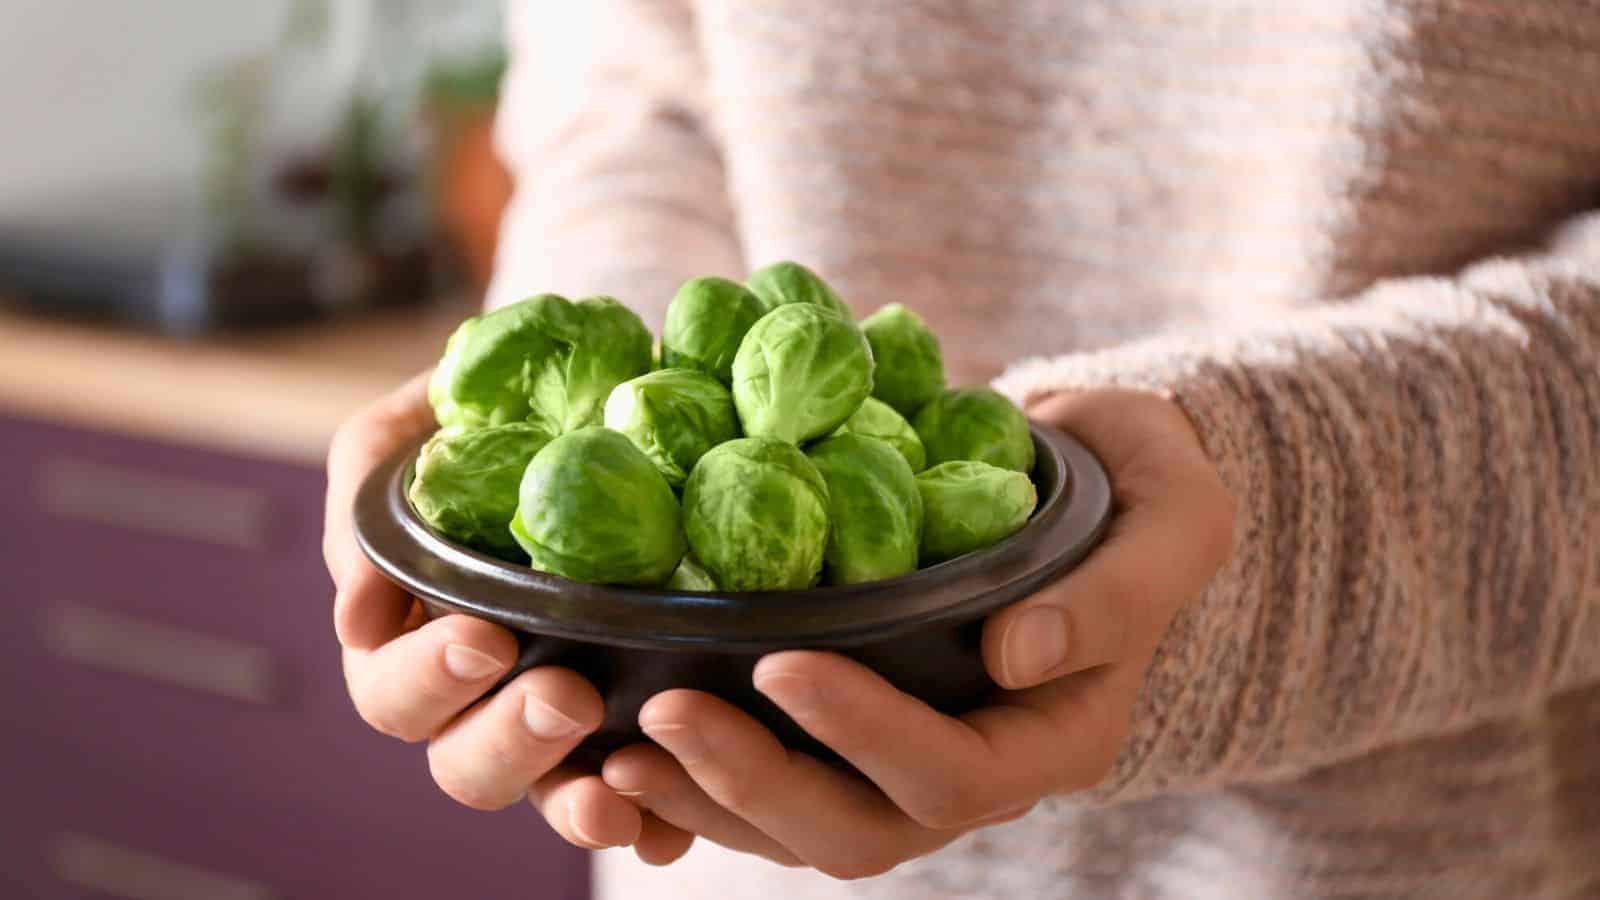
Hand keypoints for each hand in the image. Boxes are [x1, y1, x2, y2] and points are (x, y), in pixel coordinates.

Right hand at [322, 373, 692, 859]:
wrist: (614, 390)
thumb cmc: (495, 413)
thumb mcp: (416, 426)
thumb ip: (368, 491)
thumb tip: (358, 612)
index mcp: (417, 634)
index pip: (394, 693)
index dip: (430, 679)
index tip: (484, 637)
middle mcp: (484, 693)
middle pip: (465, 762)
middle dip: (510, 739)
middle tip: (567, 695)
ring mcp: (561, 716)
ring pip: (547, 794)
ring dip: (574, 801)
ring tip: (617, 784)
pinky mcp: (638, 725)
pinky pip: (639, 800)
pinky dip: (653, 822)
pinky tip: (673, 824)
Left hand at [597, 389, 1234, 877]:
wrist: (1104, 483)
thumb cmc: (1148, 489)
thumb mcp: (1173, 518)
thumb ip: (1115, 592)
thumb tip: (1017, 653)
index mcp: (1058, 733)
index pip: (956, 771)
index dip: (865, 733)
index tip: (778, 661)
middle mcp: (982, 767)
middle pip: (865, 829)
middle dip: (757, 783)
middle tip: (659, 716)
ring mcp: (916, 759)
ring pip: (808, 827)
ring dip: (710, 798)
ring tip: (619, 749)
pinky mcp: (866, 730)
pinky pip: (783, 786)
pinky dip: (706, 777)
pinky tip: (632, 739)